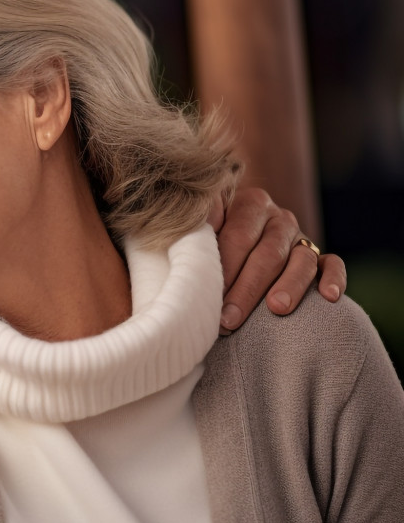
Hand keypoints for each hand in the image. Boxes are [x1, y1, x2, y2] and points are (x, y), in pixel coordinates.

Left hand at [210, 187, 345, 332]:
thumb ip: (198, 226)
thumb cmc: (210, 240)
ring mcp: (300, 237)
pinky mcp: (319, 256)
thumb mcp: (201, 227)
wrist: (238, 239)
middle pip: (267, 253)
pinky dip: (334, 279)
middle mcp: (278, 218)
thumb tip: (187, 229)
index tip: (207, 293)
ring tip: (276, 309)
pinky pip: (332, 264)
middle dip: (247, 288)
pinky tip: (329, 297)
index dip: (224, 266)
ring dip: (289, 286)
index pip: (238, 235)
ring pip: (301, 260)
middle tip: (228, 318)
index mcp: (248, 204)